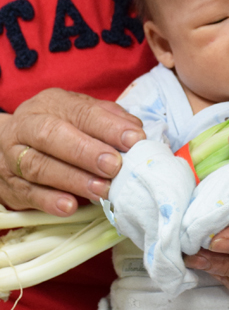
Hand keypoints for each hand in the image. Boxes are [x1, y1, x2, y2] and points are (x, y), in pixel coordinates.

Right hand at [0, 88, 144, 215]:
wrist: (11, 144)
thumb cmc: (60, 128)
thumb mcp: (82, 114)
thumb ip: (109, 118)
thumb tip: (135, 130)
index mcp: (51, 104)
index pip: (81, 112)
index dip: (109, 127)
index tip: (134, 140)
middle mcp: (28, 125)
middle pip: (52, 135)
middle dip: (86, 152)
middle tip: (114, 166)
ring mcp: (13, 156)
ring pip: (39, 166)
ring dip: (74, 180)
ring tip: (102, 189)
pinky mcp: (10, 185)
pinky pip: (27, 193)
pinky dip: (49, 201)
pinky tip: (69, 206)